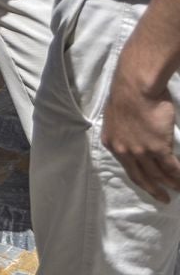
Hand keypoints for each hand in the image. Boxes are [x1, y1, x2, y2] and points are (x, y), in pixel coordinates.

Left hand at [102, 61, 179, 201]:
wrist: (136, 87)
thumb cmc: (127, 96)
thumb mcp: (116, 118)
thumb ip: (123, 132)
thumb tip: (133, 136)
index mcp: (112, 143)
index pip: (127, 167)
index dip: (140, 178)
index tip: (148, 185)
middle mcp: (124, 151)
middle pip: (141, 176)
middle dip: (153, 189)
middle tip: (163, 198)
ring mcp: (141, 151)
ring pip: (158, 174)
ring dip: (170, 183)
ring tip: (177, 189)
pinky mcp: (158, 148)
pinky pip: (171, 168)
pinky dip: (179, 176)